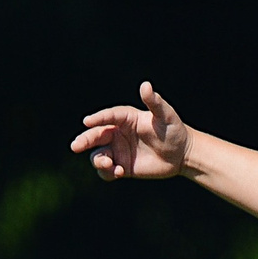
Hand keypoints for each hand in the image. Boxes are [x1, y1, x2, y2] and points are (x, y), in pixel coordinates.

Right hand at [71, 82, 188, 180]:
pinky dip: (107, 172)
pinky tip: (118, 172)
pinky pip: (107, 170)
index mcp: (125, 118)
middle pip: (95, 136)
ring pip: (98, 155)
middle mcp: (117, 133)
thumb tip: (146, 85)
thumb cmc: (174, 130)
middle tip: (75, 146)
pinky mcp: (121, 166)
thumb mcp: (166, 116)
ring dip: (99, 160)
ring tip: (110, 164)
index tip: (87, 121)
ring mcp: (118, 150)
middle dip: (84, 141)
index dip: (98, 118)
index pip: (108, 116)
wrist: (182, 153)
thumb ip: (155, 102)